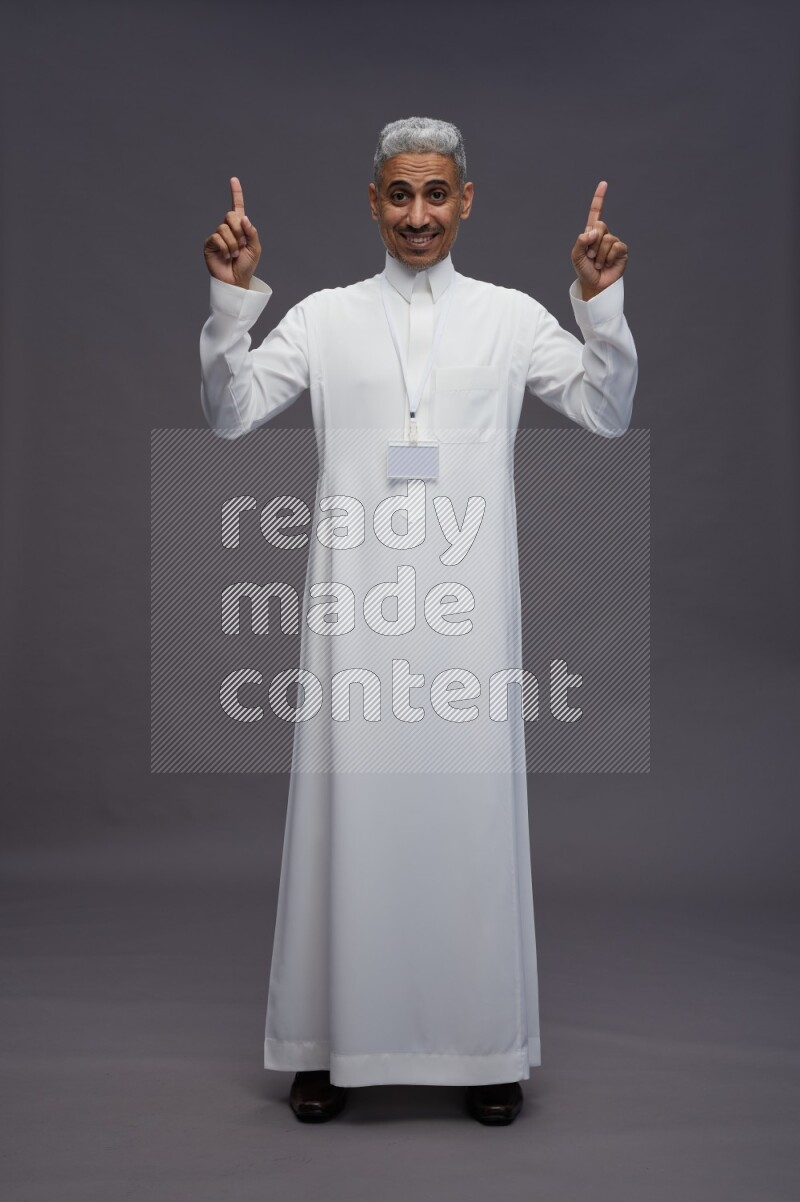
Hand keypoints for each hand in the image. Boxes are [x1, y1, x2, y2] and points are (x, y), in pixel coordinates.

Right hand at [203, 176, 261, 288]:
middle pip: (230, 215)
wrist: (236, 281)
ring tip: (235, 254)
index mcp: (239, 228)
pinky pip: (217, 237)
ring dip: (233, 243)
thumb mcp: (255, 248)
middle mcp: (227, 229)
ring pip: (224, 228)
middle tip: (242, 244)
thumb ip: (251, 232)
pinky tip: (227, 256)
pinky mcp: (209, 244)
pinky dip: (225, 248)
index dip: (236, 193)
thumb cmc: (246, 266)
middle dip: (239, 230)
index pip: (237, 207)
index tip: (233, 179)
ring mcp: (217, 236)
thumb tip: (243, 217)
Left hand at [571, 181, 627, 299]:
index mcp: (592, 233)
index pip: (596, 213)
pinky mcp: (622, 251)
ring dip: (599, 254)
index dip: (599, 198)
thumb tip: (594, 230)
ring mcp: (614, 242)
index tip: (604, 184)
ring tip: (598, 263)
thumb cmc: (584, 271)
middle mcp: (604, 235)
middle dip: (593, 243)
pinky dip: (609, 257)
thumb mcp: (576, 255)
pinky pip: (616, 247)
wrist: (595, 285)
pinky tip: (607, 264)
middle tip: (591, 257)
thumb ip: (581, 240)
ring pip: (607, 239)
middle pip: (600, 225)